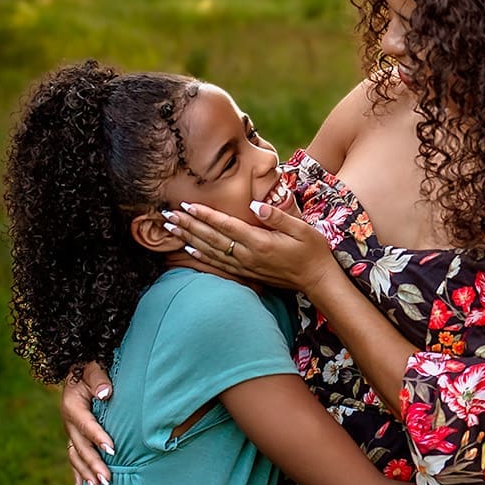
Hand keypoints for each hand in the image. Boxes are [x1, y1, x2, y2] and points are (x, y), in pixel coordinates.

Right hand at [62, 361, 114, 484]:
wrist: (78, 369)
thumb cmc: (90, 368)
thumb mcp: (94, 368)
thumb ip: (99, 379)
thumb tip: (106, 393)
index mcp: (72, 405)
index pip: (86, 424)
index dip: (98, 437)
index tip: (112, 449)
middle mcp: (68, 421)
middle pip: (81, 446)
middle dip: (94, 464)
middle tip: (108, 479)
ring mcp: (70, 431)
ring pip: (76, 456)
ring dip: (86, 473)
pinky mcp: (74, 437)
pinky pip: (74, 457)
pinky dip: (78, 474)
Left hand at [163, 195, 335, 292]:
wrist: (317, 279)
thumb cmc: (312, 250)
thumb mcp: (301, 228)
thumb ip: (277, 216)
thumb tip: (254, 205)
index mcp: (260, 242)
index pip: (226, 225)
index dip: (205, 215)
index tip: (187, 205)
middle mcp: (248, 255)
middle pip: (211, 238)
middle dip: (188, 225)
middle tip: (167, 215)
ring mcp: (246, 266)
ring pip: (211, 251)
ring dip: (189, 239)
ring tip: (171, 229)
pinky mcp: (247, 273)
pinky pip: (218, 264)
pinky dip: (201, 256)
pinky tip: (189, 249)